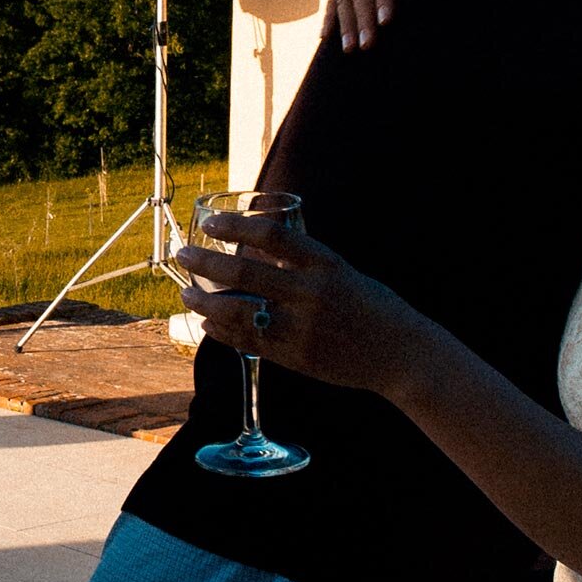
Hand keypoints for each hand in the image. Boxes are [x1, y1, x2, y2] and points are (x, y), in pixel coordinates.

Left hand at [173, 216, 424, 397]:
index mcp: (326, 264)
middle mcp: (311, 294)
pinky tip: (206, 323)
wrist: (400, 354)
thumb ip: (300, 263)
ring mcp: (302, 328)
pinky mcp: (295, 357)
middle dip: (206, 263)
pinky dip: (223, 331)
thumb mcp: (340, 272)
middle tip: (181, 255)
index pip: (273, 237)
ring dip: (205, 302)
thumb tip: (255, 249)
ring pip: (239, 313)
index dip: (237, 228)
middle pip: (246, 274)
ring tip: (185, 293)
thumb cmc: (370, 306)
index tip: (210, 224)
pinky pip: (249, 342)